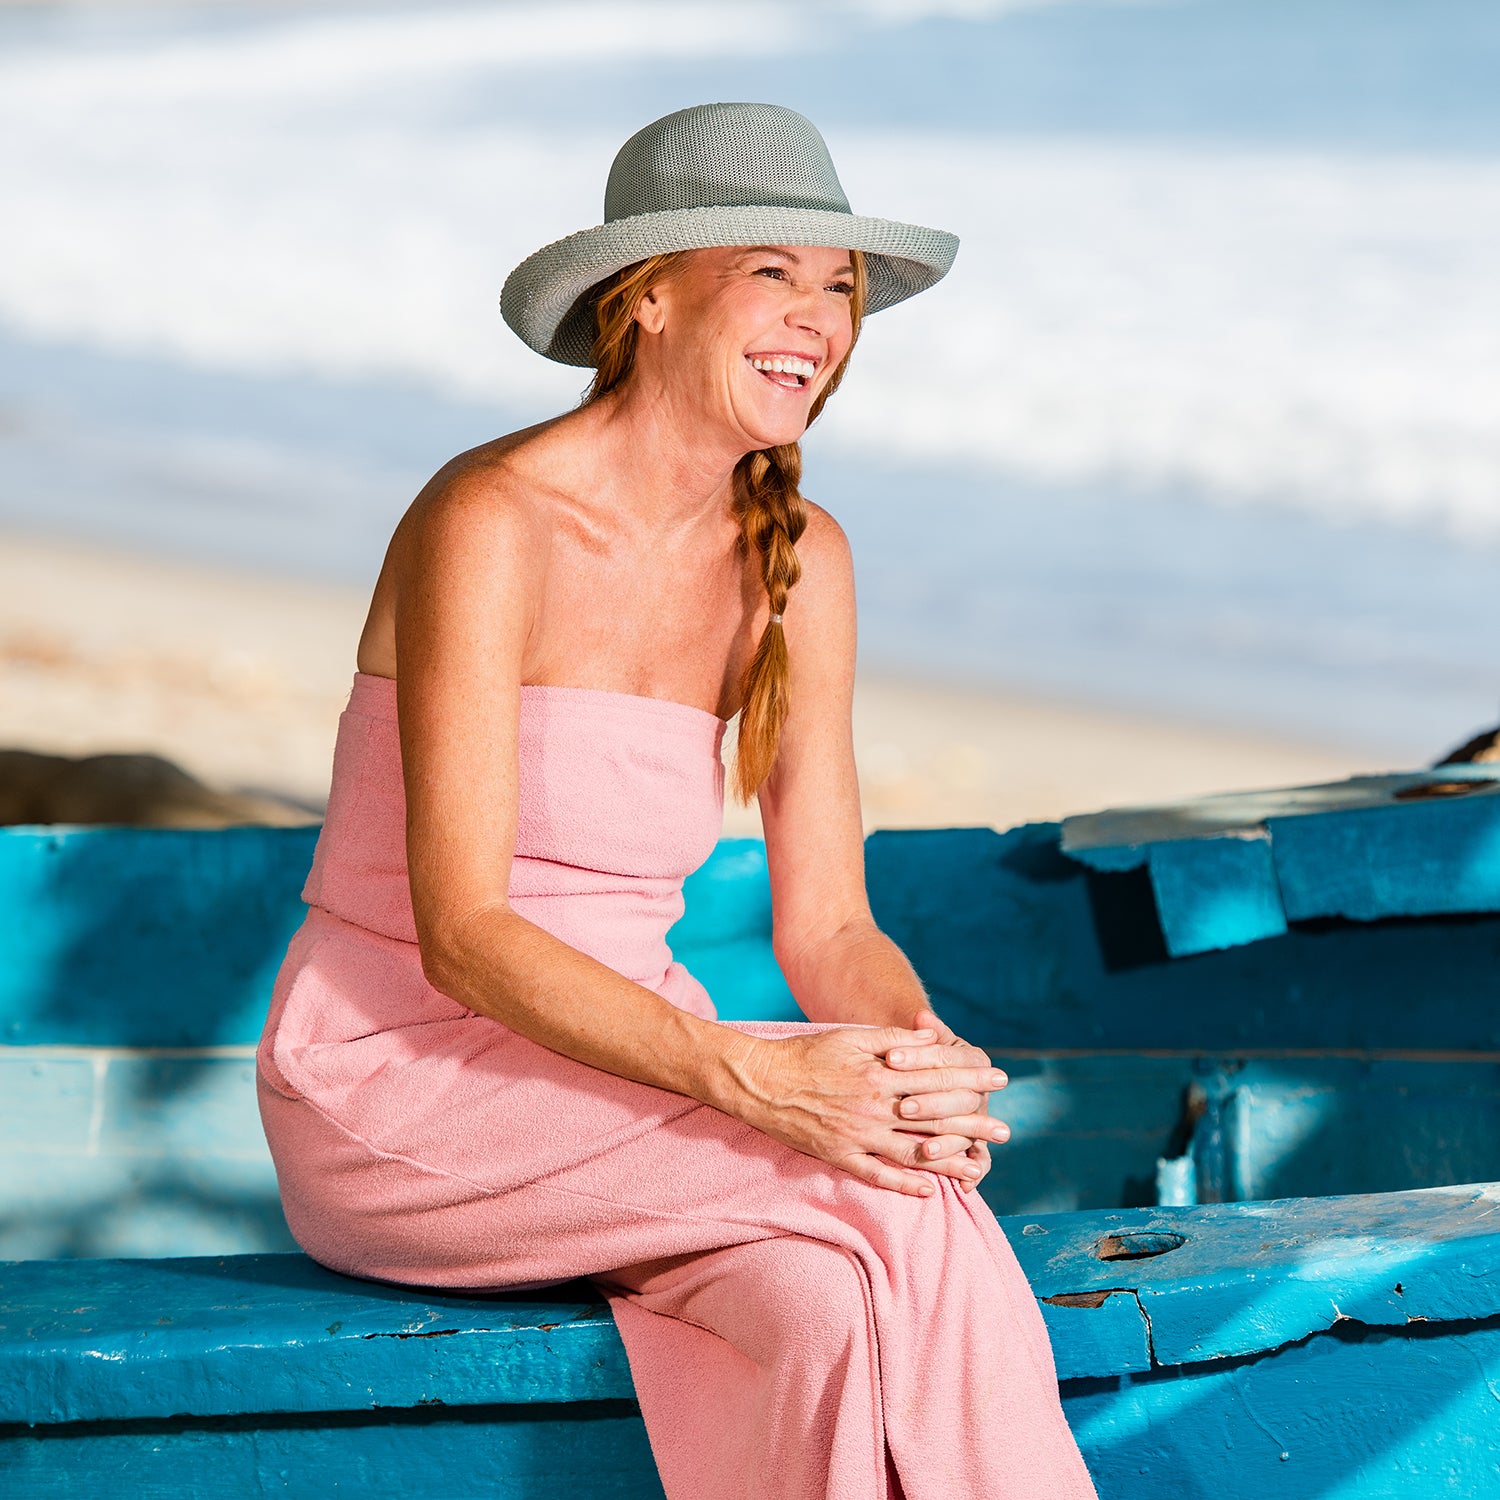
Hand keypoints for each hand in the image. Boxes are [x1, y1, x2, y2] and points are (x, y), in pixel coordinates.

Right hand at [725, 1023, 1007, 1197]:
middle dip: (973, 1123)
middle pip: (934, 1118)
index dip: (972, 1079)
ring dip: (949, 1160)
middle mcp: (874, 1107)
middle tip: (1004, 1131)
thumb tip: (934, 1039)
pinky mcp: (839, 1155)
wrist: (762, 1081)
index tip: (1000, 1080)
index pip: (938, 1078)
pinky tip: (928, 1190)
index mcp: (880, 1074)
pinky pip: (878, 1174)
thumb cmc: (808, 1053)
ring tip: (980, 1167)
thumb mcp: (852, 1037)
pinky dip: (904, 1183)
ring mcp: (857, 1134)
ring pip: (913, 1151)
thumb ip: (895, 1039)